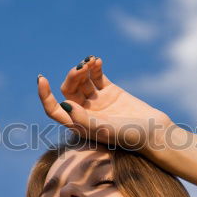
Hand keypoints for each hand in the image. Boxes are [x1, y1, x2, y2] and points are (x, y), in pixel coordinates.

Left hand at [37, 56, 172, 154]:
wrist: (154, 132)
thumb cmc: (129, 136)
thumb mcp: (104, 130)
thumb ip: (83, 120)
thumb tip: (64, 104)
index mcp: (78, 125)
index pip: (54, 110)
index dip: (45, 96)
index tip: (42, 79)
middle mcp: (85, 112)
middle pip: (69, 90)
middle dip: (73, 77)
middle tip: (82, 67)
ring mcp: (98, 101)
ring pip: (82, 81)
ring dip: (83, 69)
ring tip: (91, 61)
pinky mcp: (110, 92)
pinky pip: (97, 77)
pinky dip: (94, 67)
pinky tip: (97, 60)